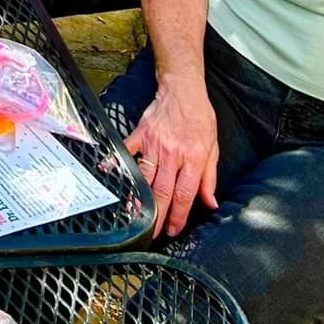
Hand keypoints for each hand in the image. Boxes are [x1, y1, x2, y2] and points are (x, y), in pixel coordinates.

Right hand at [127, 74, 219, 238]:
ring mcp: (155, 144)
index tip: (173, 230)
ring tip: (135, 217)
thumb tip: (211, 202)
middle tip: (153, 233)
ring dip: (140, 199)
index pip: (186, 193)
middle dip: (158, 215)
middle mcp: (174, 154)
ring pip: (145, 177)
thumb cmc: (199, 118)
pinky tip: (109, 175)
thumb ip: (210, 178)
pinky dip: (117, 163)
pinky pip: (127, 151)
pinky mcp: (141, 134)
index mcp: (194, 158)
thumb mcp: (213, 148)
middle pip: (164, 191)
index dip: (179, 215)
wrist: (183, 90)